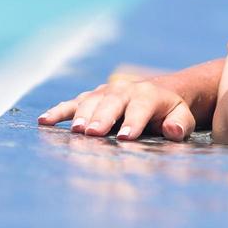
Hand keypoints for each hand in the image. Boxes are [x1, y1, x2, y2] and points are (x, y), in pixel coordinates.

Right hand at [37, 69, 196, 141]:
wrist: (164, 89)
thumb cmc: (172, 110)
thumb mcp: (183, 116)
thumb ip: (179, 124)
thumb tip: (171, 130)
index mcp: (148, 96)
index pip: (139, 109)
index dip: (133, 123)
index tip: (125, 137)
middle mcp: (124, 91)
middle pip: (111, 104)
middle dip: (101, 118)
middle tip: (92, 134)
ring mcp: (105, 92)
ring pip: (90, 102)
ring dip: (81, 115)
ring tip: (76, 132)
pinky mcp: (92, 97)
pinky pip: (73, 103)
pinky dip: (58, 111)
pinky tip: (44, 121)